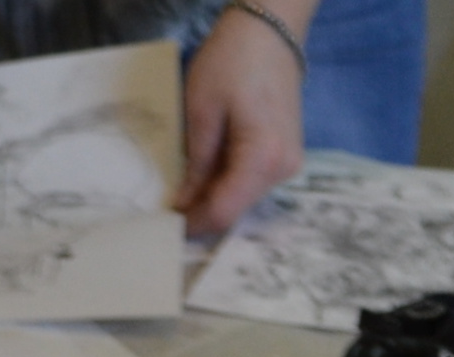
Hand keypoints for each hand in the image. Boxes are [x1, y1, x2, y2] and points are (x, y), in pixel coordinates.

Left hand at [178, 1, 312, 237]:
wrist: (269, 33)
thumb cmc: (232, 62)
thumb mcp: (201, 112)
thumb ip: (195, 165)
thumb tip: (183, 205)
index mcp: (263, 158)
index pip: (225, 211)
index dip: (194, 224)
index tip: (164, 227)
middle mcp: (283, 170)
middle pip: (237, 210)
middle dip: (202, 214)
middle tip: (167, 212)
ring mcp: (288, 165)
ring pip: (244, 199)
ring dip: (214, 199)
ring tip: (183, 191)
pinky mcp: (286, 157)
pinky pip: (252, 182)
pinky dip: (227, 184)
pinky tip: (205, 174)